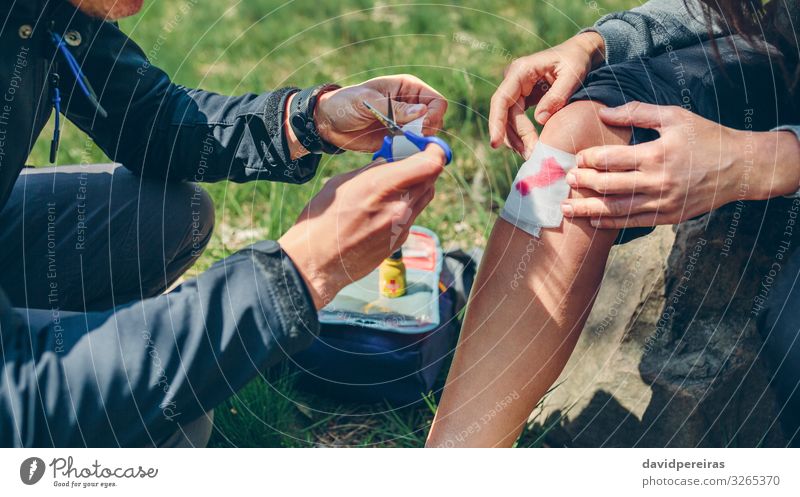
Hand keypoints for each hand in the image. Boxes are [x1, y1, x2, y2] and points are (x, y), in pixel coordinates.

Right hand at [279, 145, 446, 308]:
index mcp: (382, 186)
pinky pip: (412, 216)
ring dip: (416, 186)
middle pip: (431, 180)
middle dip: (424, 167)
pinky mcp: (399, 241)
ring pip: (423, 198)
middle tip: (410, 162)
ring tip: (394, 185)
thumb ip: (371, 171)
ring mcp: (401, 227)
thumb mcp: (342, 183)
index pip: (430, 165)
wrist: (317, 262)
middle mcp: (398, 207)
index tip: (428, 147)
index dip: (435, 152)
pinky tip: (382, 209)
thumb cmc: (322, 221)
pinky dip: (405, 206)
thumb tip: (388, 163)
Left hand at [315, 75, 447, 151]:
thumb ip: (395, 109)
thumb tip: (422, 112)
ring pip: (426, 138)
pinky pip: (412, 149)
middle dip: (427, 133)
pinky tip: (396, 154)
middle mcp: (411, 105)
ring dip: (418, 145)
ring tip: (400, 147)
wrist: (328, 123)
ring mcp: (405, 124)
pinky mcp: (397, 140)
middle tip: (409, 141)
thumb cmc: (345, 103)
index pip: (437, 101)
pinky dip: (408, 154)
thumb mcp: (368, 102)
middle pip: (435, 121)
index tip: (421, 128)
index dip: (434, 115)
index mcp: (408, 88)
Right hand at [489, 32, 604, 157]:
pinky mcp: (523, 98)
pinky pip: (516, 118)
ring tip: (530, 154)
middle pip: (504, 113)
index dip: (496, 122)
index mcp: (521, 70)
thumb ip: (557, 96)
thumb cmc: (577, 60)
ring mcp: (517, 89)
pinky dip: (522, 134)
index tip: (495, 143)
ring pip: (508, 119)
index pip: (501, 99)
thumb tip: (540, 120)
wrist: (580, 53)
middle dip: (513, 136)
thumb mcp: (573, 76)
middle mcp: (513, 79)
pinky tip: (529, 146)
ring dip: (516, 138)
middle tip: (529, 154)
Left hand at [560, 102, 799, 228]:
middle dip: (584, 183)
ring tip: (567, 208)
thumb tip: (603, 111)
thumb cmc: (706, 137)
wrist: (741, 167)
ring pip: (617, 209)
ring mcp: (663, 202)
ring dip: (589, 209)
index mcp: (657, 154)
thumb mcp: (675, 116)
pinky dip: (611, 223)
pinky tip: (593, 222)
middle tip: (567, 180)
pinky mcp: (668, 217)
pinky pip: (633, 223)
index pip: (613, 159)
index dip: (591, 159)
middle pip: (610, 185)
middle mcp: (658, 181)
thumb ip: (637, 112)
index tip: (577, 158)